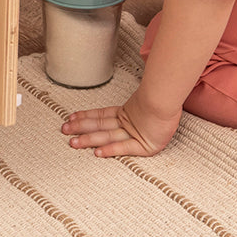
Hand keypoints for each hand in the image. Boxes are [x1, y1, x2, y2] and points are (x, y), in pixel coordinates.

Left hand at [62, 93, 180, 158]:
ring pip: (106, 135)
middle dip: (81, 127)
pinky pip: (124, 147)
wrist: (172, 97)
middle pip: (99, 124)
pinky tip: (97, 153)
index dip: (86, 116)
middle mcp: (127, 122)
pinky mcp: (144, 144)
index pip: (102, 114)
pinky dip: (111, 150)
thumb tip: (140, 82)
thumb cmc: (165, 94)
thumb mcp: (150, 95)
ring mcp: (134, 133)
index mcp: (128, 112)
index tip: (72, 118)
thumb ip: (142, 95)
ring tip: (73, 143)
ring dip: (89, 139)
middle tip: (64, 130)